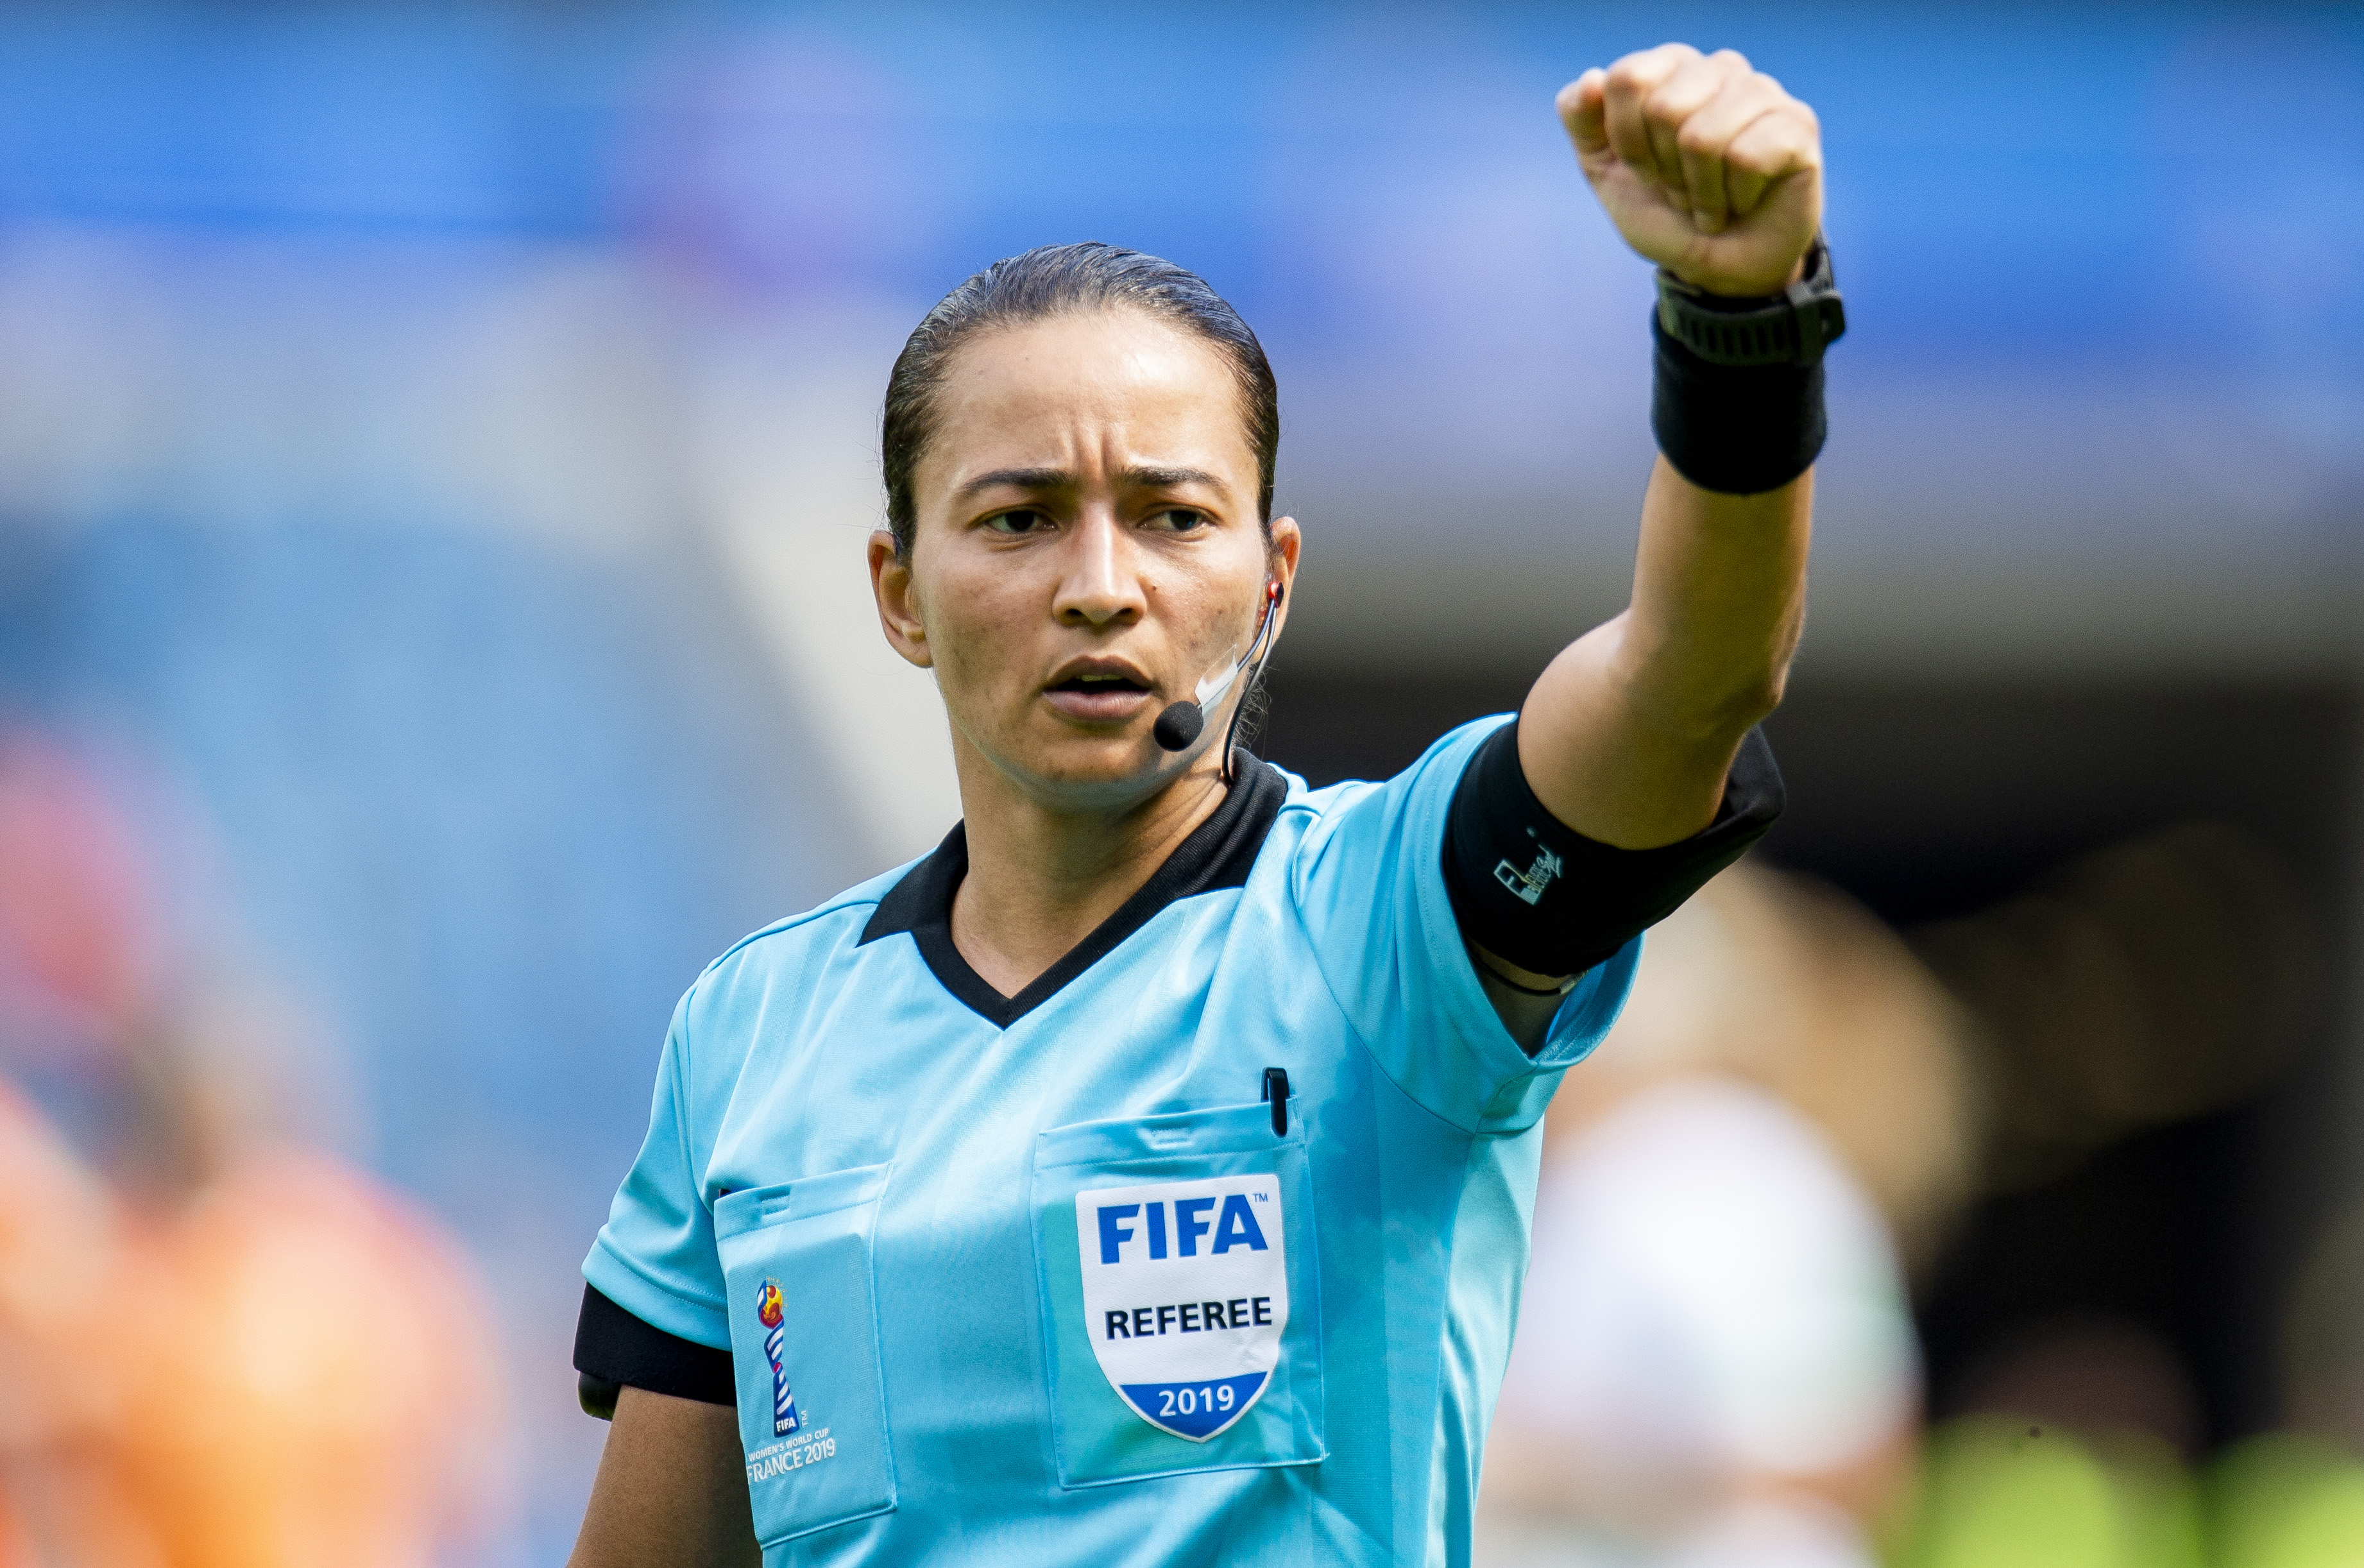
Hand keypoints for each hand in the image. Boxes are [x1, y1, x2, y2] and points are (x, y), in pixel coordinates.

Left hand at [1558, 45, 1822, 297]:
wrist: (1717, 267)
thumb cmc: (1666, 211)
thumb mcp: (1605, 168)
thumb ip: (1581, 120)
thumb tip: (1591, 79)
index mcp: (1673, 67)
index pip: (1626, 79)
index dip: (1626, 142)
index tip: (1645, 169)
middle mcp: (1721, 68)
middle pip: (1662, 108)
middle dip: (1662, 171)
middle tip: (1681, 190)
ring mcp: (1764, 93)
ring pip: (1703, 137)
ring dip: (1698, 191)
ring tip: (1711, 200)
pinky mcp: (1798, 126)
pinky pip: (1746, 159)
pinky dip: (1735, 198)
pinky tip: (1744, 202)